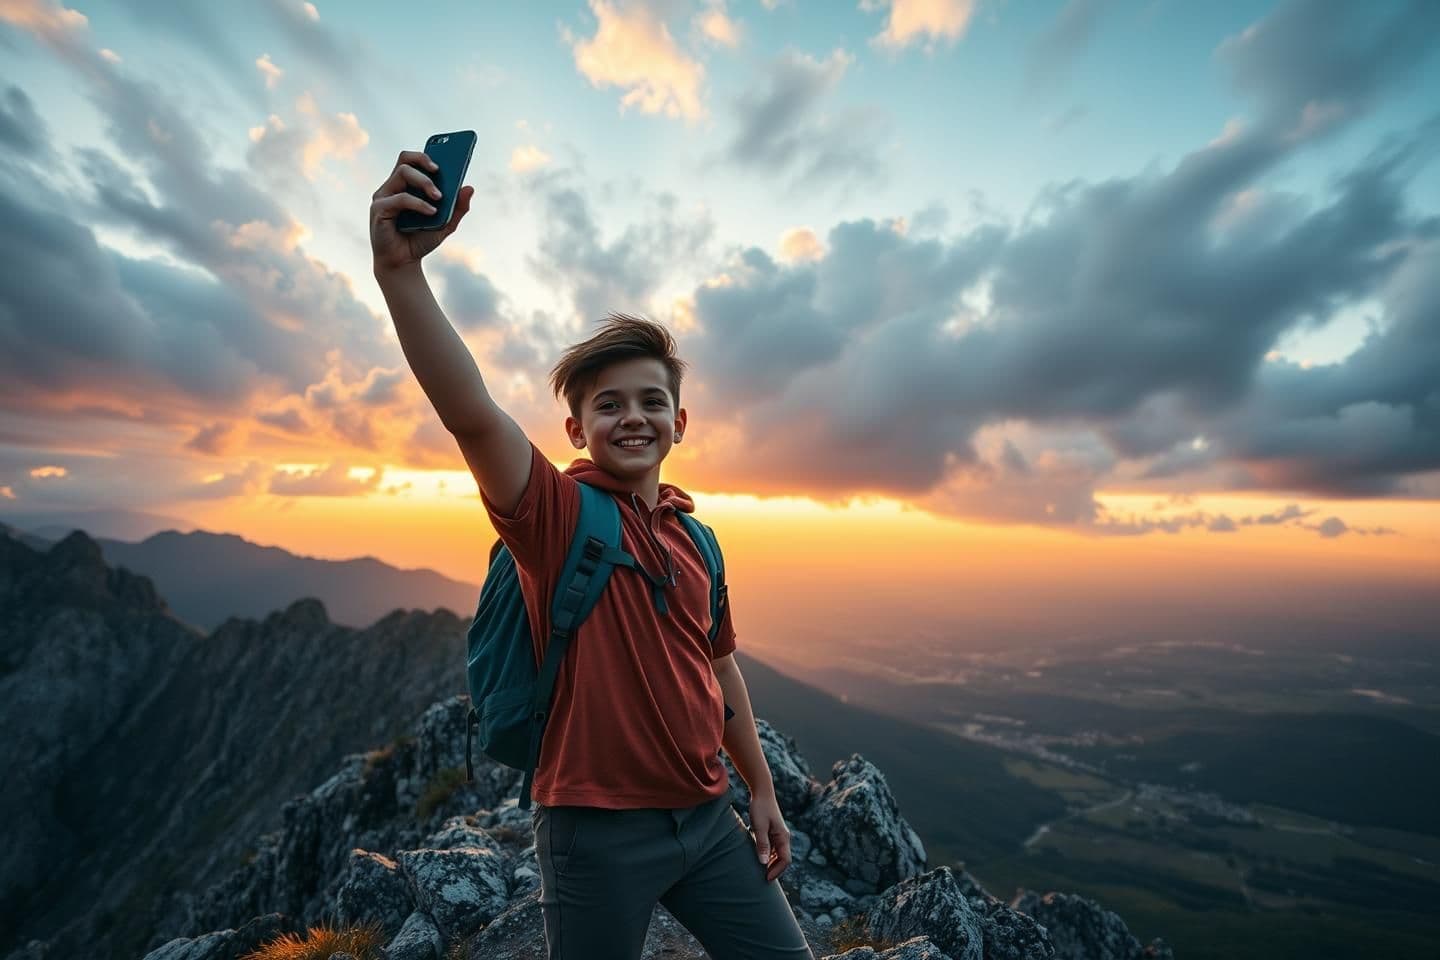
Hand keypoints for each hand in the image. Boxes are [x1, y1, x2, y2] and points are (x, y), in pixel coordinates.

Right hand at [369, 149, 473, 272]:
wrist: (403, 263)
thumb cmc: (420, 240)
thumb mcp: (445, 224)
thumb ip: (457, 208)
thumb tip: (469, 188)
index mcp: (405, 185)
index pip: (412, 159)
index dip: (426, 154)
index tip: (446, 158)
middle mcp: (392, 187)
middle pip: (405, 160)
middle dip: (424, 162)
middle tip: (440, 171)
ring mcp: (384, 196)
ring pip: (402, 173)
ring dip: (424, 182)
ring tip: (439, 196)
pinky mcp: (378, 209)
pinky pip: (400, 198)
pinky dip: (418, 204)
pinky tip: (432, 212)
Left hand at [747, 792, 791, 882]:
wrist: (761, 792)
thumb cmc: (760, 808)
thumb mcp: (759, 826)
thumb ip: (762, 844)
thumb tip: (763, 862)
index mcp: (783, 837)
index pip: (785, 860)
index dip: (777, 871)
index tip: (766, 878)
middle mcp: (783, 837)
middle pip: (783, 859)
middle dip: (774, 870)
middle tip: (762, 879)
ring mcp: (778, 835)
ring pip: (778, 854)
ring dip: (771, 863)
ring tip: (759, 871)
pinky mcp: (772, 832)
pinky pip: (772, 848)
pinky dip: (767, 856)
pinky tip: (758, 858)